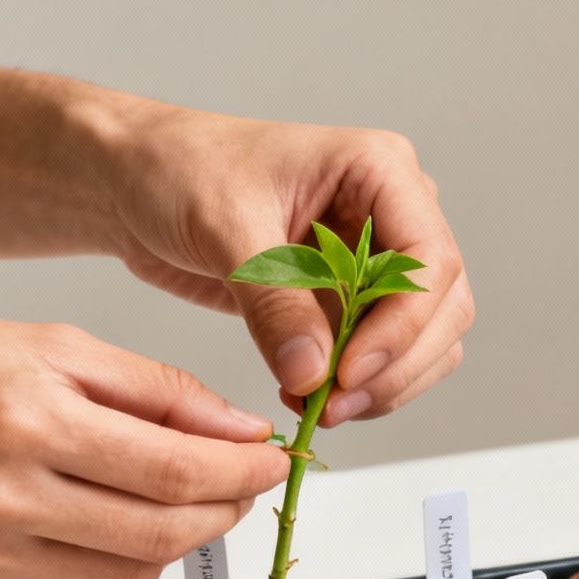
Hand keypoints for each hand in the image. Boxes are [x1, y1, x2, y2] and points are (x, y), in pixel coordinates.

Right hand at [0, 318, 289, 578]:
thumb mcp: (40, 346)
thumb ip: (149, 389)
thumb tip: (237, 429)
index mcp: (27, 419)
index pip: (175, 468)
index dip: (243, 472)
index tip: (275, 460)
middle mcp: (3, 496)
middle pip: (163, 532)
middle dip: (222, 510)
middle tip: (239, 484)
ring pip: (129, 573)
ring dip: (172, 541)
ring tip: (168, 497)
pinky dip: (113, 566)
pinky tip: (102, 525)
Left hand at [96, 105, 472, 426]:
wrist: (135, 182)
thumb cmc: (177, 170)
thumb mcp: (224, 228)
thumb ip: (275, 303)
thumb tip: (314, 374)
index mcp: (380, 170)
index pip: (431, 262)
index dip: (402, 326)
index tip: (349, 372)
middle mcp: (394, 213)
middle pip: (442, 308)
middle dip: (395, 366)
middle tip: (333, 405)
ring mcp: (376, 259)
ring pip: (425, 341)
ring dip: (384, 386)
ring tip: (318, 408)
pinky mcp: (350, 298)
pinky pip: (383, 356)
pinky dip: (357, 387)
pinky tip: (307, 395)